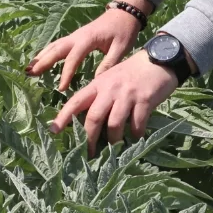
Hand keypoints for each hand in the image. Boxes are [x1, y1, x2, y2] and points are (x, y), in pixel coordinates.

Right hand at [24, 0, 151, 90]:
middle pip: (57, 49)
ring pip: (54, 46)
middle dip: (43, 61)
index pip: (73, 57)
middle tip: (30, 73)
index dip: (66, 73)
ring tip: (29, 69)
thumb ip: (109, 64)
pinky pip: (58, 45)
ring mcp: (75, 35)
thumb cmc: (124, 31)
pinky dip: (47, 52)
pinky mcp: (75, 37)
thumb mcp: (121, 48)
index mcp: (88, 38)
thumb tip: (96, 82)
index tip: (61, 88)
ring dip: (41, 56)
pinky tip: (40, 60)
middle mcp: (77, 36)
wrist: (124, 13)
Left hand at [48, 48, 178, 156]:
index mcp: (98, 84)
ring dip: (114, 139)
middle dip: (89, 139)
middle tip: (90, 154)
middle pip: (94, 117)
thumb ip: (100, 96)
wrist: (159, 59)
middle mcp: (110, 89)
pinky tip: (136, 136)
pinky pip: (137, 124)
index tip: (53, 130)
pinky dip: (135, 134)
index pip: (76, 101)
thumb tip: (90, 123)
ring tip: (116, 146)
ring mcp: (127, 94)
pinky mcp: (144, 100)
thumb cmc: (132, 73)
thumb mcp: (111, 79)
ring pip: (114, 124)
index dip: (64, 116)